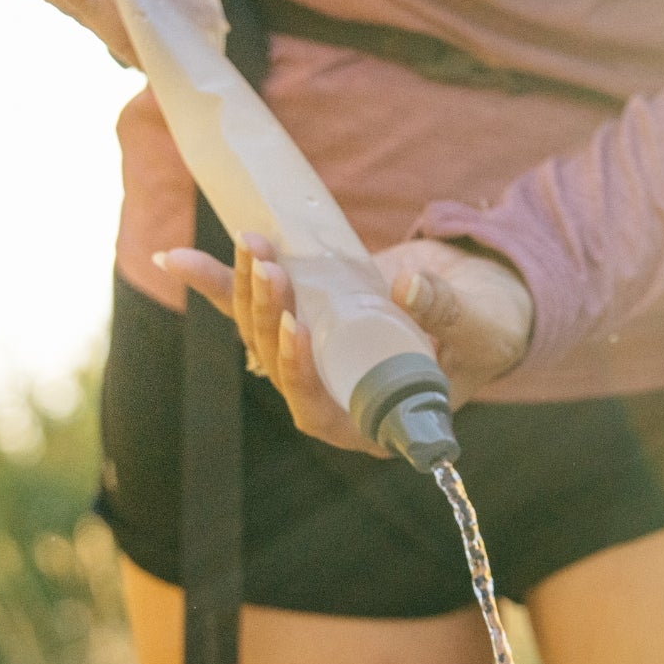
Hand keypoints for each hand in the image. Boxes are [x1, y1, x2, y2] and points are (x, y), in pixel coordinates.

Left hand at [161, 235, 535, 455]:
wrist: (482, 297)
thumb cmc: (488, 326)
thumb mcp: (478, 323)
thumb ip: (447, 311)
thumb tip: (408, 288)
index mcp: (371, 420)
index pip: (318, 410)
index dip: (299, 373)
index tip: (296, 326)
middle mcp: (333, 396)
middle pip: (279, 366)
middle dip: (267, 315)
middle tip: (274, 266)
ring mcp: (314, 359)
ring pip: (260, 334)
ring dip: (245, 290)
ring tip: (252, 243)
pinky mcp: (302, 319)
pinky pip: (250, 307)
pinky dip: (215, 283)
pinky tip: (175, 260)